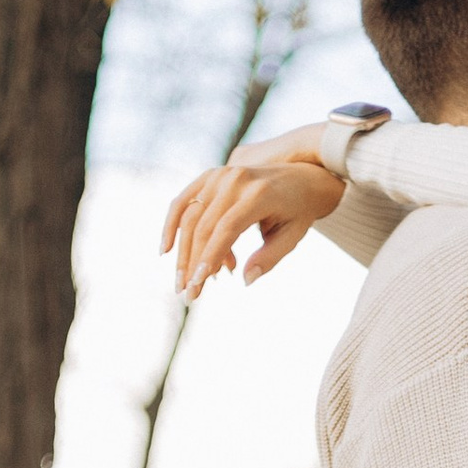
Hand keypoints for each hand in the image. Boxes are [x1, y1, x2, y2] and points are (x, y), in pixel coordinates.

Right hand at [163, 129, 340, 295]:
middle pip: (203, 225)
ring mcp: (220, 174)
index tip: (198, 284)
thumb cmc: (298, 210)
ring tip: (181, 281)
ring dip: (182, 251)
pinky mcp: (210, 175)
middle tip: (188, 293)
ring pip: (189, 215)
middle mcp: (234, 180)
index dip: (210, 257)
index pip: (226, 229)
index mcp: (258, 194)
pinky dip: (172, 224)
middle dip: (192, 262)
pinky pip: (184, 200)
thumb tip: (245, 279)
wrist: (301, 175)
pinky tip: (166, 250)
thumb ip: (269, 258)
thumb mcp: (292, 236)